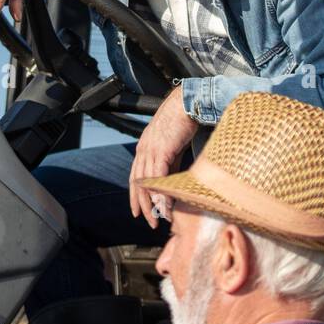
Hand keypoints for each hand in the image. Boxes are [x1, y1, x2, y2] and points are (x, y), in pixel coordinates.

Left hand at [129, 84, 197, 224]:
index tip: (139, 210)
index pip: (136, 176)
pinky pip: (159, 178)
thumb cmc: (183, 120)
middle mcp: (144, 149)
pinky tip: (166, 206)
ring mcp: (150, 150)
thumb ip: (171, 162)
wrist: (188, 103)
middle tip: (148, 221)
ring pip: (147, 183)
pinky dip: (162, 194)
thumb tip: (173, 180)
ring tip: (160, 218)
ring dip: (153, 204)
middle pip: (138, 183)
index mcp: (145, 147)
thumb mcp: (173, 145)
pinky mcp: (161, 151)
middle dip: (142, 204)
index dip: (136, 195)